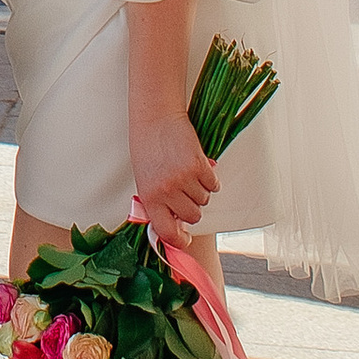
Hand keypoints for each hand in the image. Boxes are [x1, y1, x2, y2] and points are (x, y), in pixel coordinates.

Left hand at [132, 113, 218, 243]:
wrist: (155, 118)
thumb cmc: (147, 147)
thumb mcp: (145, 179)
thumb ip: (158, 202)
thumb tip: (176, 223)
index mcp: (150, 197)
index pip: (167, 232)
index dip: (179, 239)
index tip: (185, 238)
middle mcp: (167, 191)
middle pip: (193, 216)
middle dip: (192, 207)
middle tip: (184, 191)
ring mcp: (184, 179)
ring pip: (204, 200)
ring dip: (200, 190)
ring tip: (187, 173)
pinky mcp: (199, 166)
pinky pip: (213, 185)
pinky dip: (210, 179)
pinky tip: (198, 167)